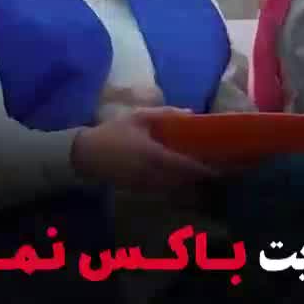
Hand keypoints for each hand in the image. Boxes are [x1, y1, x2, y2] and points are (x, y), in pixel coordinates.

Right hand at [70, 106, 218, 192]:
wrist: (85, 155)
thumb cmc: (113, 132)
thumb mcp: (139, 117)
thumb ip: (166, 114)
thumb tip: (191, 113)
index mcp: (154, 154)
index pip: (185, 165)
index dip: (203, 169)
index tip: (218, 168)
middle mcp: (152, 173)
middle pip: (182, 180)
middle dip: (198, 177)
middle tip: (214, 170)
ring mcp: (145, 185)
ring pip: (173, 187)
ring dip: (187, 183)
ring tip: (200, 174)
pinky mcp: (138, 190)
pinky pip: (162, 190)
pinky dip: (173, 186)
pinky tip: (178, 178)